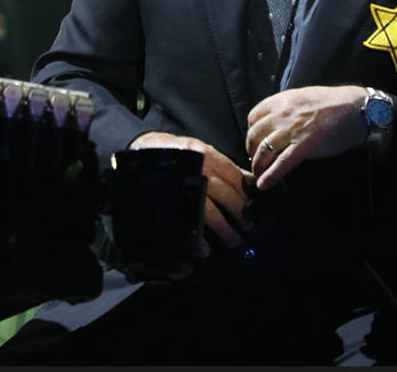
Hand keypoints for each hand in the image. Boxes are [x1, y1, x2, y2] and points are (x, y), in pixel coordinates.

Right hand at [128, 131, 253, 256]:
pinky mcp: (169, 198)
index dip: (245, 192)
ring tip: (232, 240)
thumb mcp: (200, 150)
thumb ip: (222, 165)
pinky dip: (196, 236)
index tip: (254, 206)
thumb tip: (248, 181)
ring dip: (223, 228)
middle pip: (224, 193)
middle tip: (247, 226)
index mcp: (207, 155)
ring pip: (208, 209)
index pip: (233, 175)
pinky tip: (203, 248)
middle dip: (239, 212)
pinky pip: (186, 220)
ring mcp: (182, 184)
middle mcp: (196, 168)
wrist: (142, 149)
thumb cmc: (176, 152)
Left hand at [246, 85, 368, 190]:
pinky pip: (282, 163)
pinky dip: (270, 176)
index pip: (254, 116)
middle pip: (254, 135)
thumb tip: (276, 117)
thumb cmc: (334, 103)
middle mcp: (284, 114)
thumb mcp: (304, 96)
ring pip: (264, 151)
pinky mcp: (305, 146)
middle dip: (251, 150)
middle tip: (256, 159)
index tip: (255, 140)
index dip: (252, 130)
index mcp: (283, 100)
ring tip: (258, 174)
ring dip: (258, 166)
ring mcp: (293, 130)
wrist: (356, 109)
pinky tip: (264, 184)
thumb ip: (287, 106)